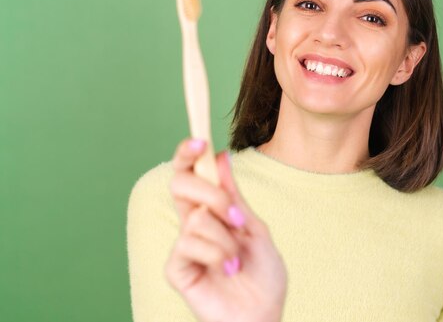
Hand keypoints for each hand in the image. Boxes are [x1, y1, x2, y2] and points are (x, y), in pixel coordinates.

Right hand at [165, 138, 287, 321]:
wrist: (263, 314)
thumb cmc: (262, 275)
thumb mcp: (255, 228)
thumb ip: (235, 197)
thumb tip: (222, 157)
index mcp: (211, 210)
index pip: (190, 173)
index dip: (188, 154)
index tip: (200, 142)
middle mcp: (193, 223)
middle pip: (179, 184)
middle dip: (210, 193)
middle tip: (236, 216)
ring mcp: (183, 246)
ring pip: (195, 217)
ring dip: (226, 238)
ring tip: (238, 259)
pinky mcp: (176, 269)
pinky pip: (189, 244)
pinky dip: (217, 254)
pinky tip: (228, 271)